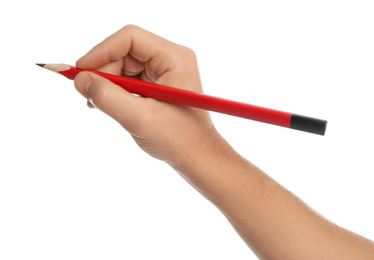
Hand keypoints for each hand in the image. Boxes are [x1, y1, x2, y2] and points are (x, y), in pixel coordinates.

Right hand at [74, 25, 219, 165]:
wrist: (196, 157)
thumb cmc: (179, 140)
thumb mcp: (140, 119)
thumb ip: (108, 98)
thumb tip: (80, 80)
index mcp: (175, 59)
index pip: (130, 38)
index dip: (101, 51)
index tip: (80, 71)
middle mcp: (171, 59)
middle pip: (125, 51)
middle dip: (104, 71)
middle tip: (88, 94)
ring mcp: (165, 71)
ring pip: (124, 64)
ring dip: (107, 82)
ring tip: (98, 104)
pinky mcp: (158, 83)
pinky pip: (129, 77)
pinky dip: (115, 90)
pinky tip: (107, 104)